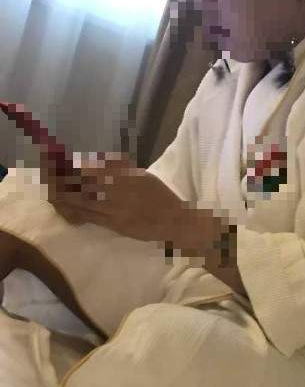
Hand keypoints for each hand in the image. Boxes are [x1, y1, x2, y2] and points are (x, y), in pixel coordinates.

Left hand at [46, 152, 184, 245]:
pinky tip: (68, 208)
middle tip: (50, 177)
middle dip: (60, 182)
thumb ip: (118, 168)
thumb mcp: (140, 175)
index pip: (87, 170)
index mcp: (122, 177)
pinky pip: (88, 217)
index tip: (56, 161)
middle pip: (78, 186)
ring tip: (54, 192)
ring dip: (64, 197)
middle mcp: (115, 193)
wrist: (173, 221)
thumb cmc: (159, 195)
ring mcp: (112, 210)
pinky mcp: (113, 225)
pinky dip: (75, 211)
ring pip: (80, 203)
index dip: (69, 167)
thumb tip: (95, 161)